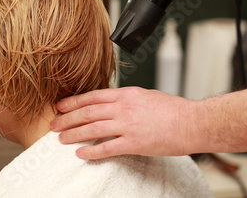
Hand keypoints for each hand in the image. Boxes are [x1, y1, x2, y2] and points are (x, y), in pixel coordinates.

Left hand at [51, 87, 197, 159]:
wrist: (192, 122)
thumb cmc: (174, 109)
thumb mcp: (148, 95)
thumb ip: (129, 99)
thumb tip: (114, 104)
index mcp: (128, 94)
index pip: (94, 96)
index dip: (74, 101)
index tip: (62, 106)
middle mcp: (125, 107)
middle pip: (88, 112)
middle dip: (68, 118)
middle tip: (54, 124)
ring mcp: (128, 125)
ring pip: (93, 129)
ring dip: (74, 134)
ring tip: (61, 139)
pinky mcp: (134, 143)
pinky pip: (106, 148)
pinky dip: (91, 151)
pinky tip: (80, 153)